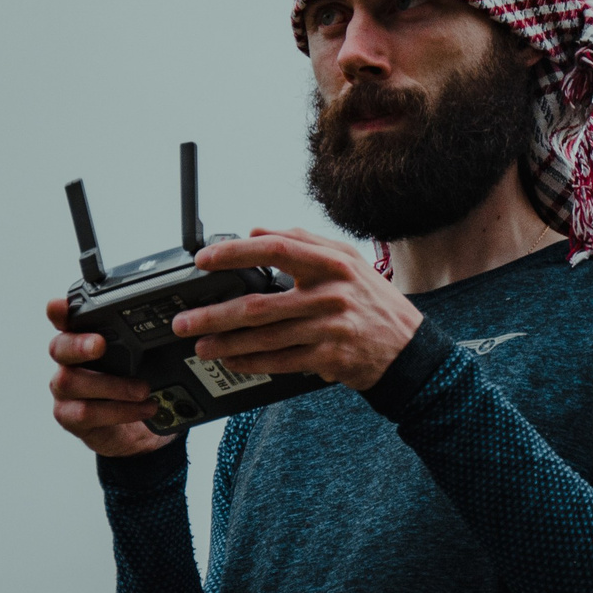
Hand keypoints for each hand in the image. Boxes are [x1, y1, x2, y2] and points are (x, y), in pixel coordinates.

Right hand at [47, 297, 173, 458]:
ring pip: (69, 382)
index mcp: (85, 340)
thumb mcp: (150, 358)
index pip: (66, 321)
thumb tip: (177, 321)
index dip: (59, 312)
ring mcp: (66, 391)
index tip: (60, 304)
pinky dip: (119, 410)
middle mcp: (70, 363)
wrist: (141, 429)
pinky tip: (143, 408)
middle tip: (100, 345)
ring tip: (143, 389)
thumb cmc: (139, 384)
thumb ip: (148, 340)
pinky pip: (85, 412)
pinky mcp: (69, 417)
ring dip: (112, 385)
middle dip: (79, 344)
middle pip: (58, 348)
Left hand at [174, 226, 423, 392]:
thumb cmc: (372, 301)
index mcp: (333, 262)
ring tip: (200, 345)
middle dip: (214, 314)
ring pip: (264, 338)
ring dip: (225, 343)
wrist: (408, 348)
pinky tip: (231, 362)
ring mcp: (329, 328)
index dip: (236, 253)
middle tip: (184, 320)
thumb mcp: (348, 261)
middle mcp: (331, 294)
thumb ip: (304, 241)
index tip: (204, 260)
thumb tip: (256, 229)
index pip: (277, 249)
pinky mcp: (329, 357)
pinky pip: (279, 361)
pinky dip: (250, 363)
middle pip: (259, 304)